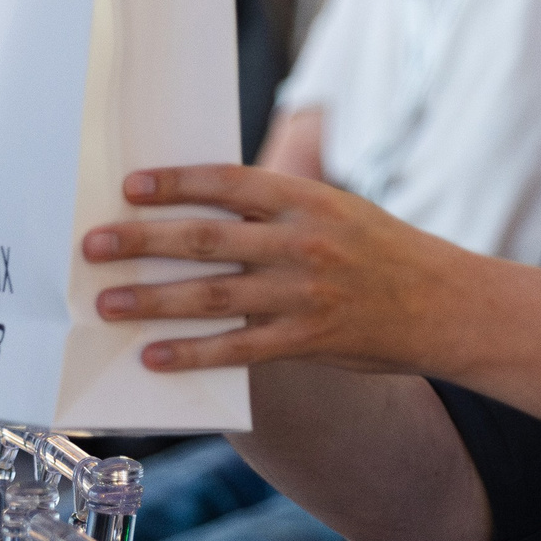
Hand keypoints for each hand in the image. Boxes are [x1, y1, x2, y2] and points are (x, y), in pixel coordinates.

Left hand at [80, 165, 472, 374]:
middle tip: (95, 245)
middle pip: (206, 239)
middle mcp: (302, 242)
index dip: (175, 183)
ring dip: (153, 300)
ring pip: (213, 295)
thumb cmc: (383, 253)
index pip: (228, 182)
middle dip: (143, 241)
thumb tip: (203, 210)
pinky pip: (239, 348)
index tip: (130, 187)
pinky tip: (156, 357)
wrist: (445, 304)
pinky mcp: (308, 339)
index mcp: (306, 199)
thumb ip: (277, 210)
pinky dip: (194, 353)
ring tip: (108, 304)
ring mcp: (305, 293)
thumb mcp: (337, 211)